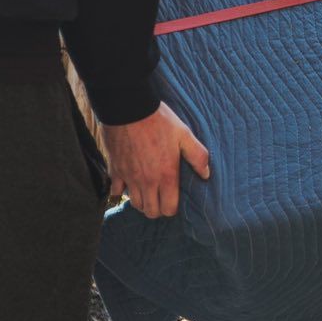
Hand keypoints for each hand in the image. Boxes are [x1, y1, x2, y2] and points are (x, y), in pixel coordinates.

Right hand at [101, 103, 210, 219]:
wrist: (129, 108)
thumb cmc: (159, 120)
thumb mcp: (184, 134)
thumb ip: (198, 156)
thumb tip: (206, 174)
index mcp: (166, 175)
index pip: (169, 209)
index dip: (172, 207)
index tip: (173, 197)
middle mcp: (147, 181)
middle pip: (151, 211)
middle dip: (157, 208)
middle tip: (160, 196)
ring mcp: (129, 177)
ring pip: (135, 204)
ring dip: (141, 201)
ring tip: (147, 191)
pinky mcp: (115, 170)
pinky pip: (116, 190)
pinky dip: (121, 190)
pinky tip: (128, 182)